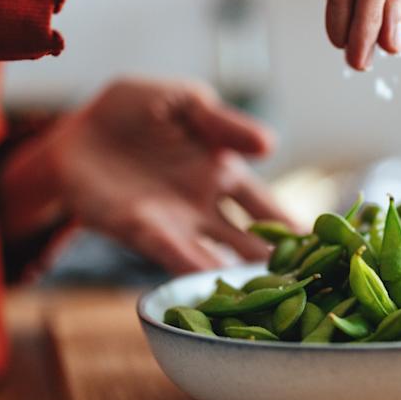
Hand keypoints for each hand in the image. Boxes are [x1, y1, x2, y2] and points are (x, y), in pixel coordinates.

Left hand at [0, 78, 292, 272]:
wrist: (72, 134)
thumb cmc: (131, 111)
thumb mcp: (183, 101)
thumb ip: (222, 122)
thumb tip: (270, 145)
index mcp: (224, 172)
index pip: (269, 208)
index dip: (297, 228)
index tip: (328, 250)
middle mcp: (206, 207)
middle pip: (252, 243)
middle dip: (280, 266)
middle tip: (314, 287)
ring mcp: (175, 224)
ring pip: (218, 257)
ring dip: (243, 278)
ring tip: (274, 298)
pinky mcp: (140, 230)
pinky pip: (172, 252)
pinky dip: (193, 269)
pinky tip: (213, 284)